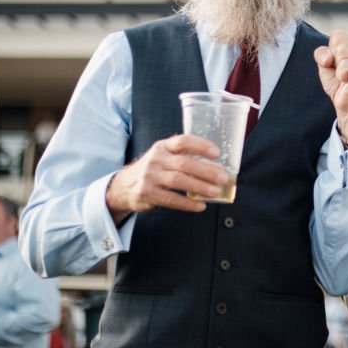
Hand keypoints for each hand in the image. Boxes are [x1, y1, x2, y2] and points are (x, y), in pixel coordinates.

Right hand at [105, 134, 228, 223]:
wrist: (124, 186)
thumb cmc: (154, 170)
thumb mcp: (165, 156)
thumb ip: (185, 158)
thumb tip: (216, 168)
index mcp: (164, 147)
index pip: (183, 141)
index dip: (201, 146)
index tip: (218, 153)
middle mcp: (156, 159)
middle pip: (184, 163)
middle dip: (206, 171)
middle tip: (223, 178)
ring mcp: (150, 176)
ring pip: (178, 180)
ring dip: (200, 187)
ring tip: (215, 192)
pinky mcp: (147, 193)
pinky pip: (171, 199)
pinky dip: (187, 204)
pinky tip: (200, 205)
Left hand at [314, 31, 347, 141]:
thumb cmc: (338, 85)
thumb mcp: (325, 64)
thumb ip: (322, 53)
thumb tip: (329, 58)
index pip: (337, 35)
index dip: (331, 51)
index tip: (340, 65)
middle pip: (338, 41)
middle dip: (334, 59)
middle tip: (344, 72)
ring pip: (341, 51)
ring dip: (339, 68)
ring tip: (347, 76)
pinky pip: (344, 65)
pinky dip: (341, 75)